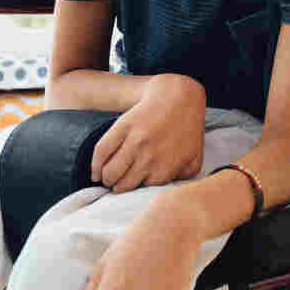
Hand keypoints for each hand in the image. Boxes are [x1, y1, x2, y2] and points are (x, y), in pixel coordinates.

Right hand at [91, 73, 205, 191]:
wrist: (177, 96)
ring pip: (110, 172)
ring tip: (107, 180)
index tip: (132, 190)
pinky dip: (95, 166)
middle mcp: (148, 157)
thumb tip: (165, 190)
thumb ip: (182, 179)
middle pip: (123, 185)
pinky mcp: (122, 127)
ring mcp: (134, 141)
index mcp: (165, 168)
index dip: (135, 192)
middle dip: (119, 188)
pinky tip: (95, 173)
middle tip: (118, 186)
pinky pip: (102, 151)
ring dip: (107, 179)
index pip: (142, 190)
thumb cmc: (187, 129)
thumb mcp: (194, 159)